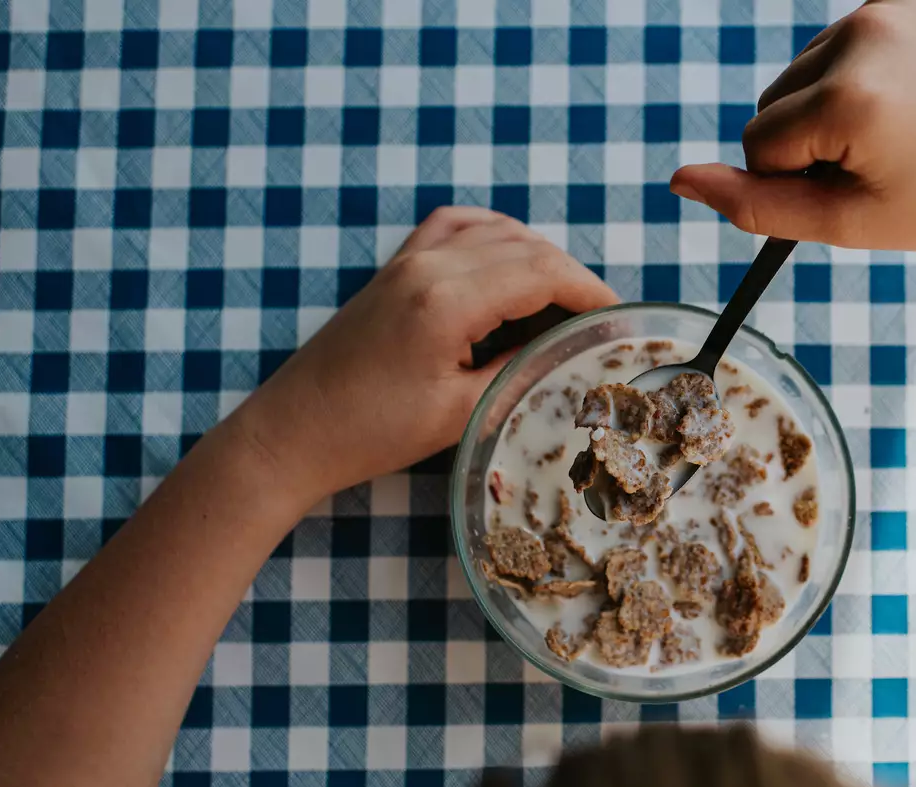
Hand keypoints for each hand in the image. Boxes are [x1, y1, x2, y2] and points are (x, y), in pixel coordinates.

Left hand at [227, 207, 618, 506]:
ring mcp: (407, 259)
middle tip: (599, 324)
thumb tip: (567, 353)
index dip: (591, 293)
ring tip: (561, 307)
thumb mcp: (462, 412)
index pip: (542, 272)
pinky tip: (511, 265)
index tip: (621, 321)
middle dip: (573, 279)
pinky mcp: (394, 267)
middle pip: (527, 246)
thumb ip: (520, 372)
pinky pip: (458, 226)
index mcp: (446, 299)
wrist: (294, 431)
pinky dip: (496, 238)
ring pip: (497, 231)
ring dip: (538, 260)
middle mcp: (428, 263)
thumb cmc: (372, 432)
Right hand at [670, 0, 915, 261]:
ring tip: (905, 132)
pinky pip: (846, 40)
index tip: (865, 188)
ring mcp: (892, 4)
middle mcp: (865, 33)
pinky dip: (863, 72)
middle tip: (890, 163)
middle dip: (813, 139)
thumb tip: (679, 180)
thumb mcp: (849, 222)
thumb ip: (756, 204)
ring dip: (834, 106)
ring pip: (806, 69)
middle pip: (776, 98)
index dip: (799, 180)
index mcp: (850, 95)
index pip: (759, 140)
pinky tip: (913, 95)